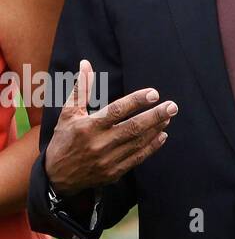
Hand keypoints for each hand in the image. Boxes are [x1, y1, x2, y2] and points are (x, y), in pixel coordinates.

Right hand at [45, 60, 177, 196]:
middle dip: (155, 116)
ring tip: (168, 117)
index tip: (154, 93)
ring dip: (155, 129)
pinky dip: (152, 147)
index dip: (136, 101)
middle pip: (133, 128)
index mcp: (88, 126)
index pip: (117, 111)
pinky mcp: (114, 172)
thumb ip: (81, 88)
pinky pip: (137, 158)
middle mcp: (99, 143)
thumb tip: (86, 63)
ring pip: (138, 143)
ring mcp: (108, 160)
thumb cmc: (64, 138)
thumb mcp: (68, 113)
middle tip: (172, 106)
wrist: (58, 175)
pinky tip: (162, 135)